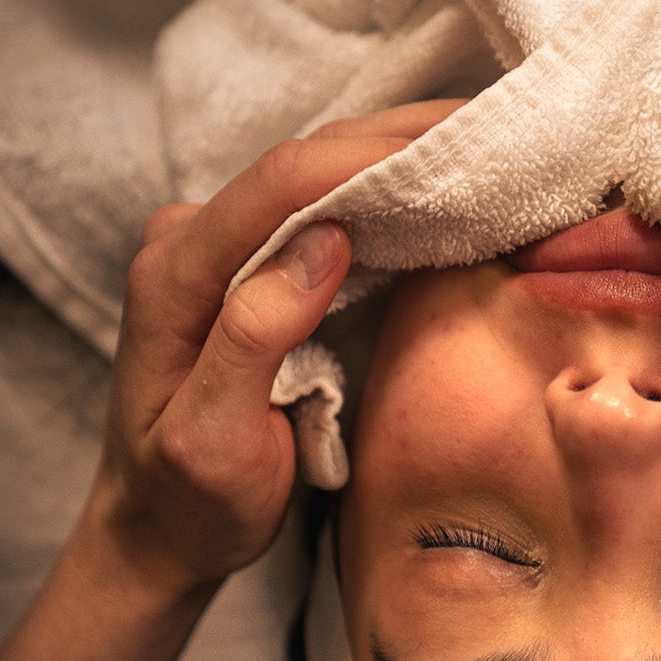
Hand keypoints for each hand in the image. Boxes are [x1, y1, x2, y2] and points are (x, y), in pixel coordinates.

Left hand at [83, 100, 463, 595]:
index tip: (460, 147)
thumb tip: (325, 241)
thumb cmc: (186, 502)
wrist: (155, 531)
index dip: (371, 155)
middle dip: (405, 138)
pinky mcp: (258, 268)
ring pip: (322, 176)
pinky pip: (328, 211)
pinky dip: (393, 193)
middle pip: (306, 160)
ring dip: (405, 156)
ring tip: (493, 145)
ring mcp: (226, 249)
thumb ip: (252, 336)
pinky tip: (450, 189)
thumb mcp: (211, 442)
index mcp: (176, 271)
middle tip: (504, 129)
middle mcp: (194, 240)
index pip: (280, 182)